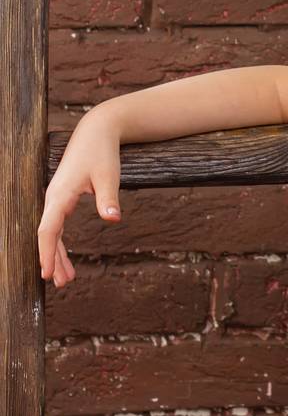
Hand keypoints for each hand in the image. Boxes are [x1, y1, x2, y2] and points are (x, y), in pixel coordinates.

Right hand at [38, 107, 123, 289]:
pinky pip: (56, 225)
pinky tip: (66, 258)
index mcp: (60, 194)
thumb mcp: (108, 175)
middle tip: (61, 284)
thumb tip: (113, 219)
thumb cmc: (102, 152)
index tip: (46, 273)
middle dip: (52, 260)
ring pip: (51, 232)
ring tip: (66, 279)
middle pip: (47, 235)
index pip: (48, 229)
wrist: (97, 131)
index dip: (46, 252)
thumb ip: (109, 198)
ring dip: (57, 255)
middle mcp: (53, 197)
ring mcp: (56, 198)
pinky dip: (60, 243)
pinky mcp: (63, 198)